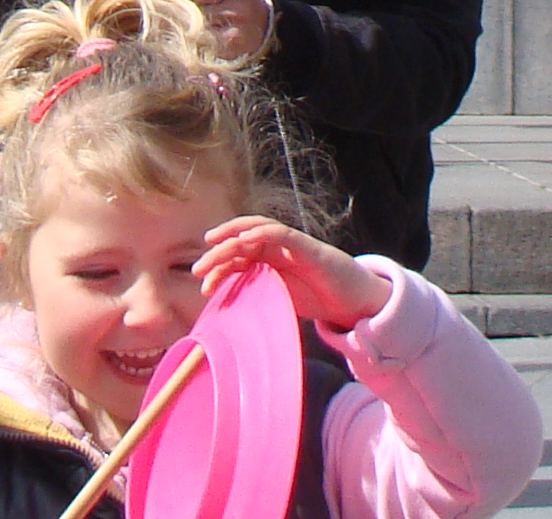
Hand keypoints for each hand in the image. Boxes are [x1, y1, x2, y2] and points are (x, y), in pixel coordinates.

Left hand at [197, 215, 385, 333]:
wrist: (353, 303)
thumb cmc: (318, 300)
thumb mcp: (281, 300)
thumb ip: (260, 299)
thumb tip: (229, 319)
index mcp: (270, 262)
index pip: (238, 257)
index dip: (219, 267)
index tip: (203, 284)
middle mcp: (277, 250)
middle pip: (241, 241)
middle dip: (218, 252)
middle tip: (198, 270)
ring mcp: (291, 245)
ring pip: (256, 231)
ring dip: (233, 236)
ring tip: (213, 246)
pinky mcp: (307, 246)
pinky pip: (281, 233)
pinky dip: (261, 233)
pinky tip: (245, 240)